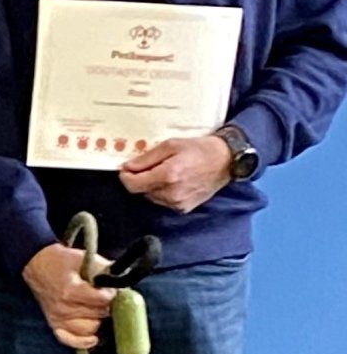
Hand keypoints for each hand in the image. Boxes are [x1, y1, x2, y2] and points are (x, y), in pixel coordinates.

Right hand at [22, 243, 113, 348]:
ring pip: (90, 328)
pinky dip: (83, 341)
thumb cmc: (61, 261)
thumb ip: (104, 269)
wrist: (37, 264)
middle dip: (105, 305)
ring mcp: (58, 317)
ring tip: (97, 310)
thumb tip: (120, 280)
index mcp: (71, 290)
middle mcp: (64, 307)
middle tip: (104, 297)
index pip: (103, 300)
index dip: (110, 293)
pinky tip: (93, 339)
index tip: (109, 288)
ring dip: (97, 320)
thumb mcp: (84, 258)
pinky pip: (70, 340)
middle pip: (99, 314)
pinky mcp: (54, 323)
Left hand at [118, 135, 232, 212]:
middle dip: (140, 179)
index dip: (126, 177)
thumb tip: (127, 167)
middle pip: (141, 191)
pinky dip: (162, 192)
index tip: (126, 168)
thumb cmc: (199, 149)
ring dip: (152, 186)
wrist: (226, 160)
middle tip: (151, 166)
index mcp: (167, 176)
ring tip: (166, 172)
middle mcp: (171, 194)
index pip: (132, 185)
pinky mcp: (184, 208)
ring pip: (151, 197)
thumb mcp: (171, 145)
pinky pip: (163, 202)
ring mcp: (178, 203)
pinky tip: (174, 181)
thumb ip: (147, 158)